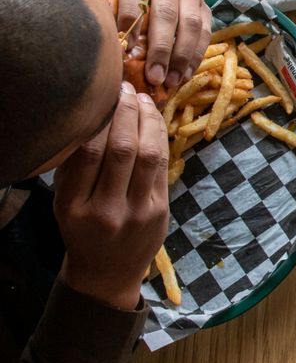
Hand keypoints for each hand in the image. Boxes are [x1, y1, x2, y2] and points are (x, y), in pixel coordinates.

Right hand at [55, 84, 168, 310]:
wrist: (105, 274)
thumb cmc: (82, 229)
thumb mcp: (65, 202)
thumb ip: (75, 165)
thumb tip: (92, 115)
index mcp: (73, 207)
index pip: (89, 152)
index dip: (102, 118)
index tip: (108, 94)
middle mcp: (105, 211)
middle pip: (122, 150)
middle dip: (128, 112)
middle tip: (128, 88)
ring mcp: (136, 213)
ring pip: (149, 156)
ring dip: (149, 120)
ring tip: (144, 99)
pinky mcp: (160, 213)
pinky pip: (162, 167)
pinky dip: (160, 139)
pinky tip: (155, 121)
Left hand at [111, 0, 210, 90]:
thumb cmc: (124, 1)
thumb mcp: (112, 1)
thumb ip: (111, 19)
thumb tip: (111, 54)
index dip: (130, 20)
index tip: (126, 50)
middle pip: (166, 11)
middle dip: (160, 48)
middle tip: (154, 76)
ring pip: (190, 23)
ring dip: (181, 56)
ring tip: (170, 81)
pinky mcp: (204, 6)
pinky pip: (205, 32)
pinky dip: (195, 56)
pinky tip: (184, 75)